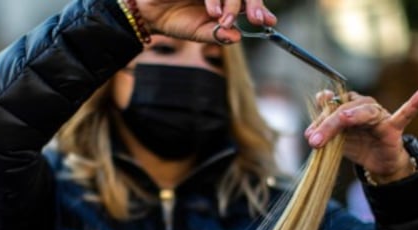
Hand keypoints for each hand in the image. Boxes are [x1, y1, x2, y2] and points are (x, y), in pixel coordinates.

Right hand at [136, 0, 276, 42]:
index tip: (268, 21)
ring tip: (225, 21)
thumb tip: (237, 37)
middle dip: (253, 4)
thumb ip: (217, 34)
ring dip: (232, 4)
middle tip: (256, 19)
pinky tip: (212, 12)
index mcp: (226, 0)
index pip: (249, 1)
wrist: (149, 14)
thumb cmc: (175, 20)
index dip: (261, 9)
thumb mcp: (199, 33)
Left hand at [305, 88, 417, 183]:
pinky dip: (415, 104)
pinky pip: (405, 114)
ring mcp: (379, 115)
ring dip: (352, 117)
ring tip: (343, 118)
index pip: (331, 108)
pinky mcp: (393, 127)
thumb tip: (310, 122)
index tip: (308, 135)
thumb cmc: (356, 145)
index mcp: (348, 106)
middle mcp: (363, 106)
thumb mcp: (336, 139)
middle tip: (313, 140)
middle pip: (344, 110)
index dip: (319, 120)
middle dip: (328, 125)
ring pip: (364, 112)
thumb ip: (324, 129)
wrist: (377, 162)